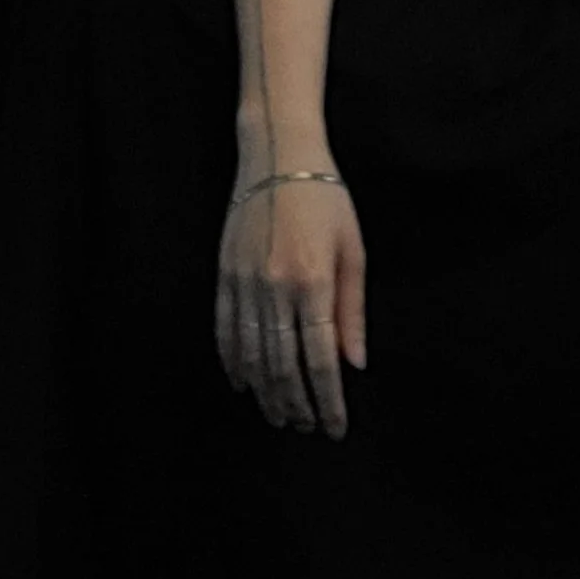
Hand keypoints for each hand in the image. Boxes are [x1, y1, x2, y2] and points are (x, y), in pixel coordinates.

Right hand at [216, 164, 365, 438]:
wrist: (278, 151)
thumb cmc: (325, 196)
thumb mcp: (352, 248)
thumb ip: (352, 310)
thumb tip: (354, 364)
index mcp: (313, 280)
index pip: (321, 359)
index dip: (328, 400)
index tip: (335, 427)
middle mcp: (275, 286)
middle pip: (283, 366)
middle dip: (297, 405)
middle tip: (307, 427)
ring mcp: (245, 281)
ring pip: (252, 355)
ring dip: (266, 393)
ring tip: (280, 415)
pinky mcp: (225, 273)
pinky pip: (226, 330)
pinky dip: (234, 362)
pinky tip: (244, 382)